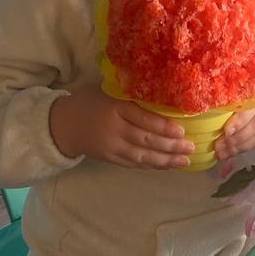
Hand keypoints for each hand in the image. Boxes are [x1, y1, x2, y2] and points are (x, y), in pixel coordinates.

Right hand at [50, 82, 194, 169]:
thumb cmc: (90, 101)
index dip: (163, 127)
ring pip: (142, 156)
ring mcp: (111, 146)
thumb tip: (164, 91)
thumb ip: (130, 93)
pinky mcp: (110, 158)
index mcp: (114, 107)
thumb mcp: (107, 90)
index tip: (182, 130)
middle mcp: (113, 129)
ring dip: (165, 160)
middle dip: (170, 146)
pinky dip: (151, 165)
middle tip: (191, 147)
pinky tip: (166, 165)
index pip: (142, 118)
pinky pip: (134, 164)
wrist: (64, 124)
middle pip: (145, 139)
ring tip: (184, 161)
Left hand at [214, 57, 254, 160]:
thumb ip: (238, 85)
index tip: (226, 131)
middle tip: (218, 147)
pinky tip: (233, 153)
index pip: (253, 110)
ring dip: (240, 148)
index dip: (240, 122)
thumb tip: (212, 93)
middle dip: (237, 139)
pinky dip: (247, 148)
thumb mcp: (254, 77)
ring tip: (222, 154)